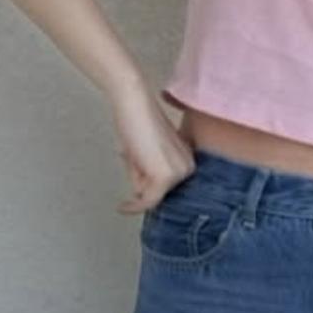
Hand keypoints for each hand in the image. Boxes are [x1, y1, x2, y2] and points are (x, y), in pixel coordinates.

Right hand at [111, 78, 198, 213]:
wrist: (134, 104)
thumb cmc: (138, 122)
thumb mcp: (148, 154)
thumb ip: (151, 174)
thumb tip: (142, 198)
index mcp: (188, 160)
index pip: (167, 187)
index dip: (147, 184)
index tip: (136, 198)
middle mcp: (189, 167)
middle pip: (158, 192)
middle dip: (140, 179)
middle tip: (133, 154)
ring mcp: (179, 173)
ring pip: (150, 195)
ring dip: (135, 179)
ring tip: (131, 151)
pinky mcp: (165, 177)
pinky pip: (148, 201)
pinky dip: (134, 207)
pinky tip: (123, 207)